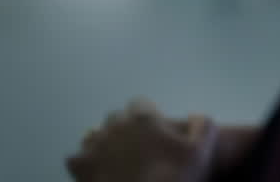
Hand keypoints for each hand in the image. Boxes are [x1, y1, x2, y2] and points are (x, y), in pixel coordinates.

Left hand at [66, 99, 217, 181]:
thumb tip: (197, 116)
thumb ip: (203, 127)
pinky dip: (84, 164)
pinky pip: (76, 158)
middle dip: (124, 128)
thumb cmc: (173, 178)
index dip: (148, 117)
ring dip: (103, 144)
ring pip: (94, 135)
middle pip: (116, 118)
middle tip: (136, 149)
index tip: (154, 133)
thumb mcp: (200, 152)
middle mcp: (115, 126)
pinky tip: (95, 173)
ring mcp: (95, 146)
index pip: (140, 104)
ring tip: (114, 161)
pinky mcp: (80, 166)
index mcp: (142, 119)